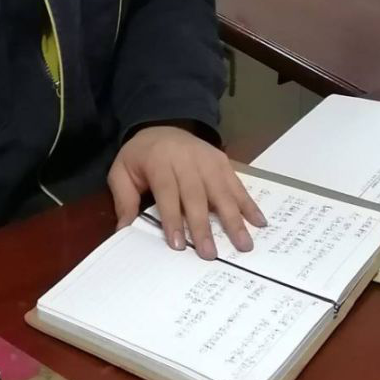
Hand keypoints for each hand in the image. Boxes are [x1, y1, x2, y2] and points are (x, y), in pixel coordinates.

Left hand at [107, 125, 265, 258]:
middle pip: (196, 195)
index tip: (179, 245)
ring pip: (221, 191)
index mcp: (159, 161)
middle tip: (210, 254)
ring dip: (233, 219)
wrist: (161, 126)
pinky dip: (249, 203)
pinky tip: (258, 221)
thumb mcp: (121, 171)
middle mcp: (187, 159)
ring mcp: (208, 159)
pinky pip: (237, 184)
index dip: (173, 219)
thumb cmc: (141, 156)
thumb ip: (124, 199)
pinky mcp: (222, 161)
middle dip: (203, 226)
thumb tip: (124, 230)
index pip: (167, 192)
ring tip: (243, 244)